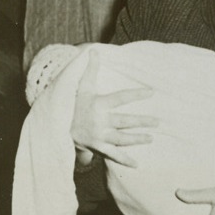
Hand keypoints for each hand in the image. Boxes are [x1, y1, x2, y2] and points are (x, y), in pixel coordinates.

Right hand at [70, 50, 155, 166]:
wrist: (55, 124)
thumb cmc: (72, 103)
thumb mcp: (81, 86)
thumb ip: (90, 69)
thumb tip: (94, 50)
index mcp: (97, 104)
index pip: (120, 98)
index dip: (136, 94)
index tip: (152, 92)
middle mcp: (99, 121)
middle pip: (124, 121)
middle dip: (142, 121)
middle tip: (158, 122)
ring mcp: (98, 136)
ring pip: (121, 139)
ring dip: (137, 139)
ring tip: (151, 138)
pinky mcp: (96, 147)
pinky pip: (112, 155)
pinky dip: (124, 160)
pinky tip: (137, 164)